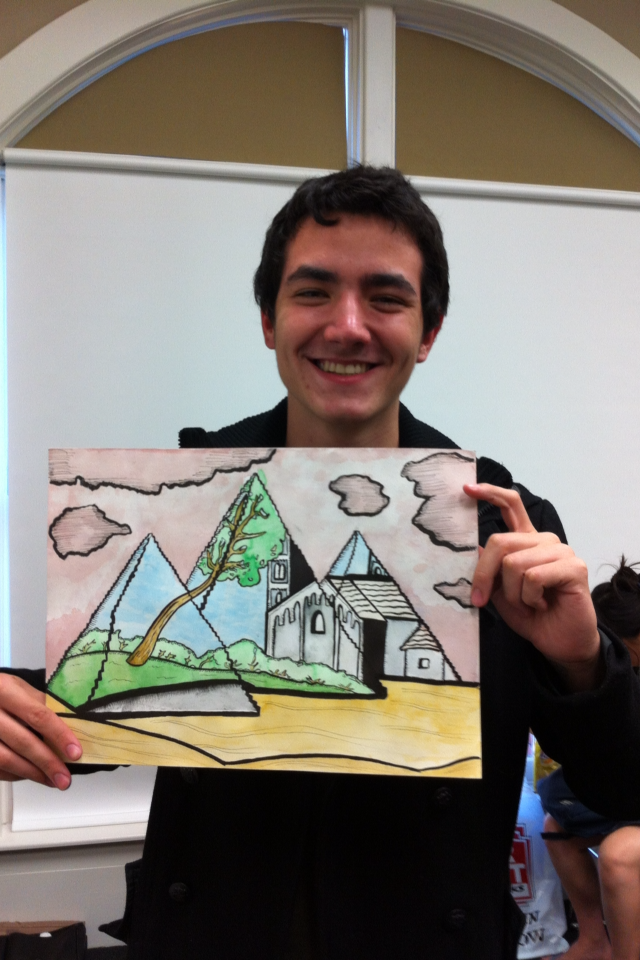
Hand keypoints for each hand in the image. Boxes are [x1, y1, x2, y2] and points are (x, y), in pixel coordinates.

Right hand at [0, 674, 81, 787]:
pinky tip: (33, 775)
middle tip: (65, 778)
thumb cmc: (1, 692)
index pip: (38, 715)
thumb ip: (41, 704)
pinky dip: (16, 774)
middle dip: (47, 762)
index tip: (76, 753)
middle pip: (22, 741)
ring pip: (6, 759)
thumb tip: (72, 726)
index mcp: (5, 690)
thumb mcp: (19, 688)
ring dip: (33, 773)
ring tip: (53, 780)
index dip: (59, 735)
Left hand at [464, 483, 601, 691]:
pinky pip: (534, 577)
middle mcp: (544, 541)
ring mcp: (561, 551)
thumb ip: (488, 568)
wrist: (559, 643)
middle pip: (500, 541)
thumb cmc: (531, 616)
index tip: (467, 488)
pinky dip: (530, 598)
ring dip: (513, 593)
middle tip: (481, 599)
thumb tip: (472, 547)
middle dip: (484, 575)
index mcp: (526, 541)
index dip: (490, 493)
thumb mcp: (499, 592)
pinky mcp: (573, 567)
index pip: (511, 505)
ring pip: (514, 563)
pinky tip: (542, 605)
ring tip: (528, 605)